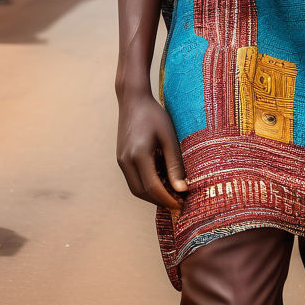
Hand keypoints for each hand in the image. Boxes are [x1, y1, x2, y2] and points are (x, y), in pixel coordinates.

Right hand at [117, 90, 187, 210]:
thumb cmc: (154, 115)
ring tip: (172, 193)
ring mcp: (121, 160)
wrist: (133, 99)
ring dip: (153, 194)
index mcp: (138, 155)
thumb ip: (175, 164)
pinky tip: (161, 180)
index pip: (152, 188)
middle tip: (179, 202)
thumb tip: (182, 189)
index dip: (168, 199)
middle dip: (160, 200)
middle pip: (142, 192)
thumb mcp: (169, 138)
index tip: (183, 205)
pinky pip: (133, 178)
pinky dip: (147, 184)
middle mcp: (125, 161)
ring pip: (136, 188)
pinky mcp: (121, 158)